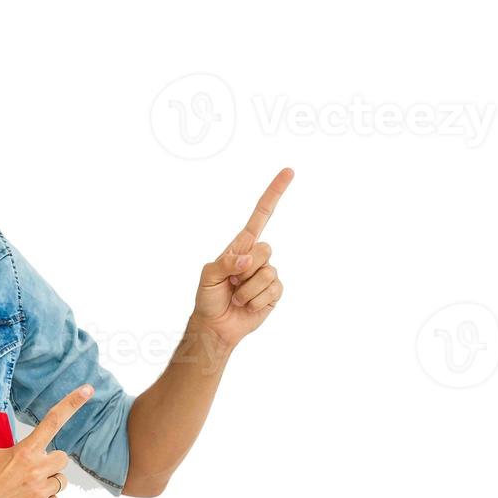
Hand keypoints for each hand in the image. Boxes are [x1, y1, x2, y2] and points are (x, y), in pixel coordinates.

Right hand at [0, 384, 92, 497]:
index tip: (87, 390)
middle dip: (50, 463)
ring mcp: (39, 492)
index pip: (53, 421)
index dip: (72, 403)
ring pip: (60, 481)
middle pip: (62, 459)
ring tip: (25, 489)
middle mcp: (36, 470)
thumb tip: (35, 454)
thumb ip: (21, 452)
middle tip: (32, 471)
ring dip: (47, 483)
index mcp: (25, 452)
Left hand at [193, 168, 290, 348]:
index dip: (275, 193)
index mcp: (242, 245)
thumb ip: (225, 263)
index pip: (262, 214)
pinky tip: (247, 305)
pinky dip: (255, 300)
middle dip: (246, 268)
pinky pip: (272, 290)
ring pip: (268, 272)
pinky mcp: (274, 293)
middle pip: (266, 249)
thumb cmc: (209, 297)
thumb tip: (248, 260)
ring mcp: (268, 274)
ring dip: (247, 289)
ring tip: (237, 296)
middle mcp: (257, 256)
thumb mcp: (208, 276)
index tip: (289, 172)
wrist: (217, 325)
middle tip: (232, 282)